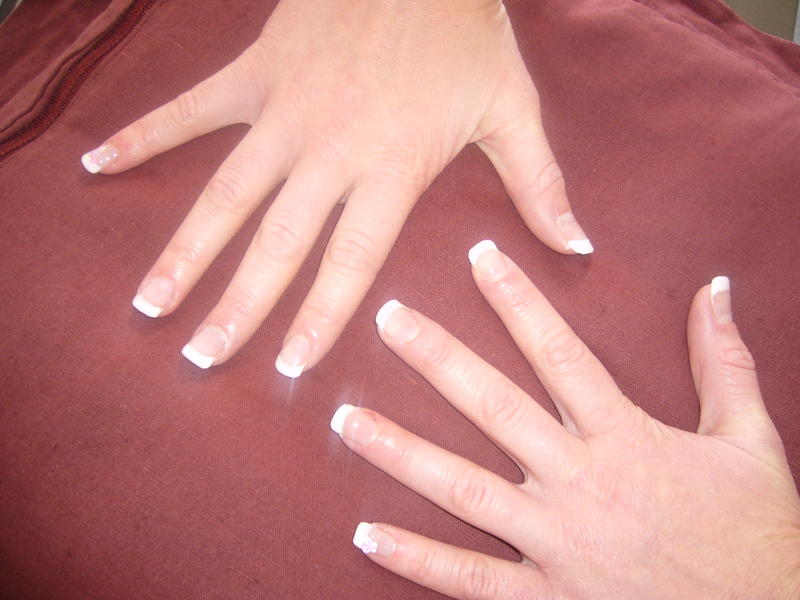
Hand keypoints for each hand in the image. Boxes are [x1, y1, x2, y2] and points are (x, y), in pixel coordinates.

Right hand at [81, 0, 591, 374]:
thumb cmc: (468, 35)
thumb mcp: (514, 110)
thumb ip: (541, 187)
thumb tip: (580, 247)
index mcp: (392, 169)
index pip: (351, 261)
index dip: (320, 317)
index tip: (289, 366)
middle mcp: (330, 152)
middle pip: (278, 244)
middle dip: (240, 306)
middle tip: (205, 358)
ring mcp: (284, 112)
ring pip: (225, 194)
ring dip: (185, 251)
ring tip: (152, 303)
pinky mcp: (255, 72)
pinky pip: (191, 109)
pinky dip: (144, 136)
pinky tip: (98, 165)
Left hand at [330, 241, 799, 598]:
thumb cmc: (758, 534)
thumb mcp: (751, 442)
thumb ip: (725, 363)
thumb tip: (716, 289)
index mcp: (628, 439)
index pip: (560, 353)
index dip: (517, 300)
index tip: (478, 256)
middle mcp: (582, 484)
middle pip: (496, 408)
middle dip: (438, 359)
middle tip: (387, 319)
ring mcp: (557, 544)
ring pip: (464, 490)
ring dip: (401, 452)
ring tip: (347, 420)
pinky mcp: (547, 597)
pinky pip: (470, 580)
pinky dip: (417, 559)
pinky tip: (365, 535)